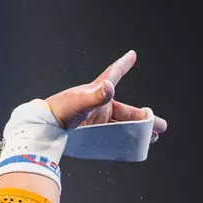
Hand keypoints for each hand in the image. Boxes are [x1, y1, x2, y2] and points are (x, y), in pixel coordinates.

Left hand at [44, 51, 166, 141]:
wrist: (43, 129)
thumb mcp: (80, 102)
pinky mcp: (90, 134)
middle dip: (144, 119)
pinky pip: (110, 137)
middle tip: (159, 126)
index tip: (131, 55)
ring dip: (136, 132)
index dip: (123, 65)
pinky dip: (121, 141)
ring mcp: (95, 121)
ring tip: (151, 138)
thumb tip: (109, 86)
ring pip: (121, 126)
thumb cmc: (59, 112)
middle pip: (127, 112)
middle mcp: (98, 106)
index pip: (113, 75)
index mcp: (97, 92)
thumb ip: (96, 95)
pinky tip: (131, 147)